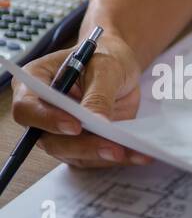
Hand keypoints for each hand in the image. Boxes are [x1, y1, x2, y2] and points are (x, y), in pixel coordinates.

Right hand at [11, 29, 151, 166]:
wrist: (120, 68)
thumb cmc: (104, 59)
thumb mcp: (105, 68)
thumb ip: (98, 94)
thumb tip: (96, 121)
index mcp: (35, 83)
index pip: (27, 109)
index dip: (47, 120)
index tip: (74, 125)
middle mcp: (43, 111)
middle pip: (49, 139)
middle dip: (82, 146)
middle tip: (110, 147)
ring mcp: (61, 131)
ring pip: (73, 153)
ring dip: (102, 156)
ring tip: (129, 152)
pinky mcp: (83, 143)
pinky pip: (96, 157)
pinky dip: (118, 158)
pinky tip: (138, 155)